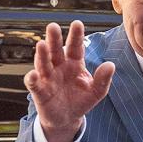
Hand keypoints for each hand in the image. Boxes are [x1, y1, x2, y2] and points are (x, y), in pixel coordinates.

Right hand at [25, 21, 113, 141]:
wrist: (67, 118)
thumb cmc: (81, 101)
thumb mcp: (96, 92)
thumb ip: (103, 79)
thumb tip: (111, 65)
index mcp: (74, 64)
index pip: (76, 47)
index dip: (76, 36)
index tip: (77, 23)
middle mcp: (59, 66)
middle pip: (56, 50)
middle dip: (54, 39)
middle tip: (53, 26)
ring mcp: (47, 77)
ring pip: (43, 63)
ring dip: (42, 55)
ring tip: (42, 45)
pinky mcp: (39, 90)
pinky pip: (34, 83)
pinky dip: (32, 79)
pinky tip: (33, 74)